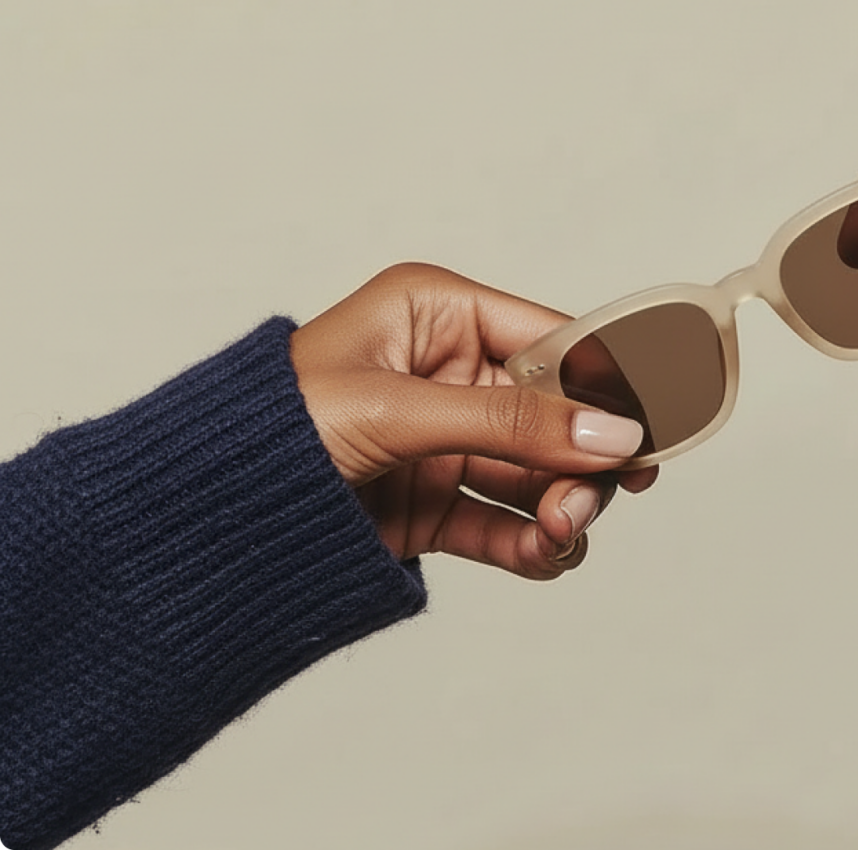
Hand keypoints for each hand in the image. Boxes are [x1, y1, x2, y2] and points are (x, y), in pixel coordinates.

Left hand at [289, 263, 656, 577]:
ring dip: (562, 507)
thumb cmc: (269, 429)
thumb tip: (614, 432)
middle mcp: (449, 372)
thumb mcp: (396, 411)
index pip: (552, 339)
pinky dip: (533, 543)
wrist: (194, 518)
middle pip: (557, 414)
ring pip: (539, 473)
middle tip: (587, 501)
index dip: (606, 383)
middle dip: (580, 460)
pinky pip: (506, 521)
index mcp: (438, 312)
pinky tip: (543, 556)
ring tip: (558, 535)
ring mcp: (444, 440)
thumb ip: (511, 421)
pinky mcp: (432, 502)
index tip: (652, 426)